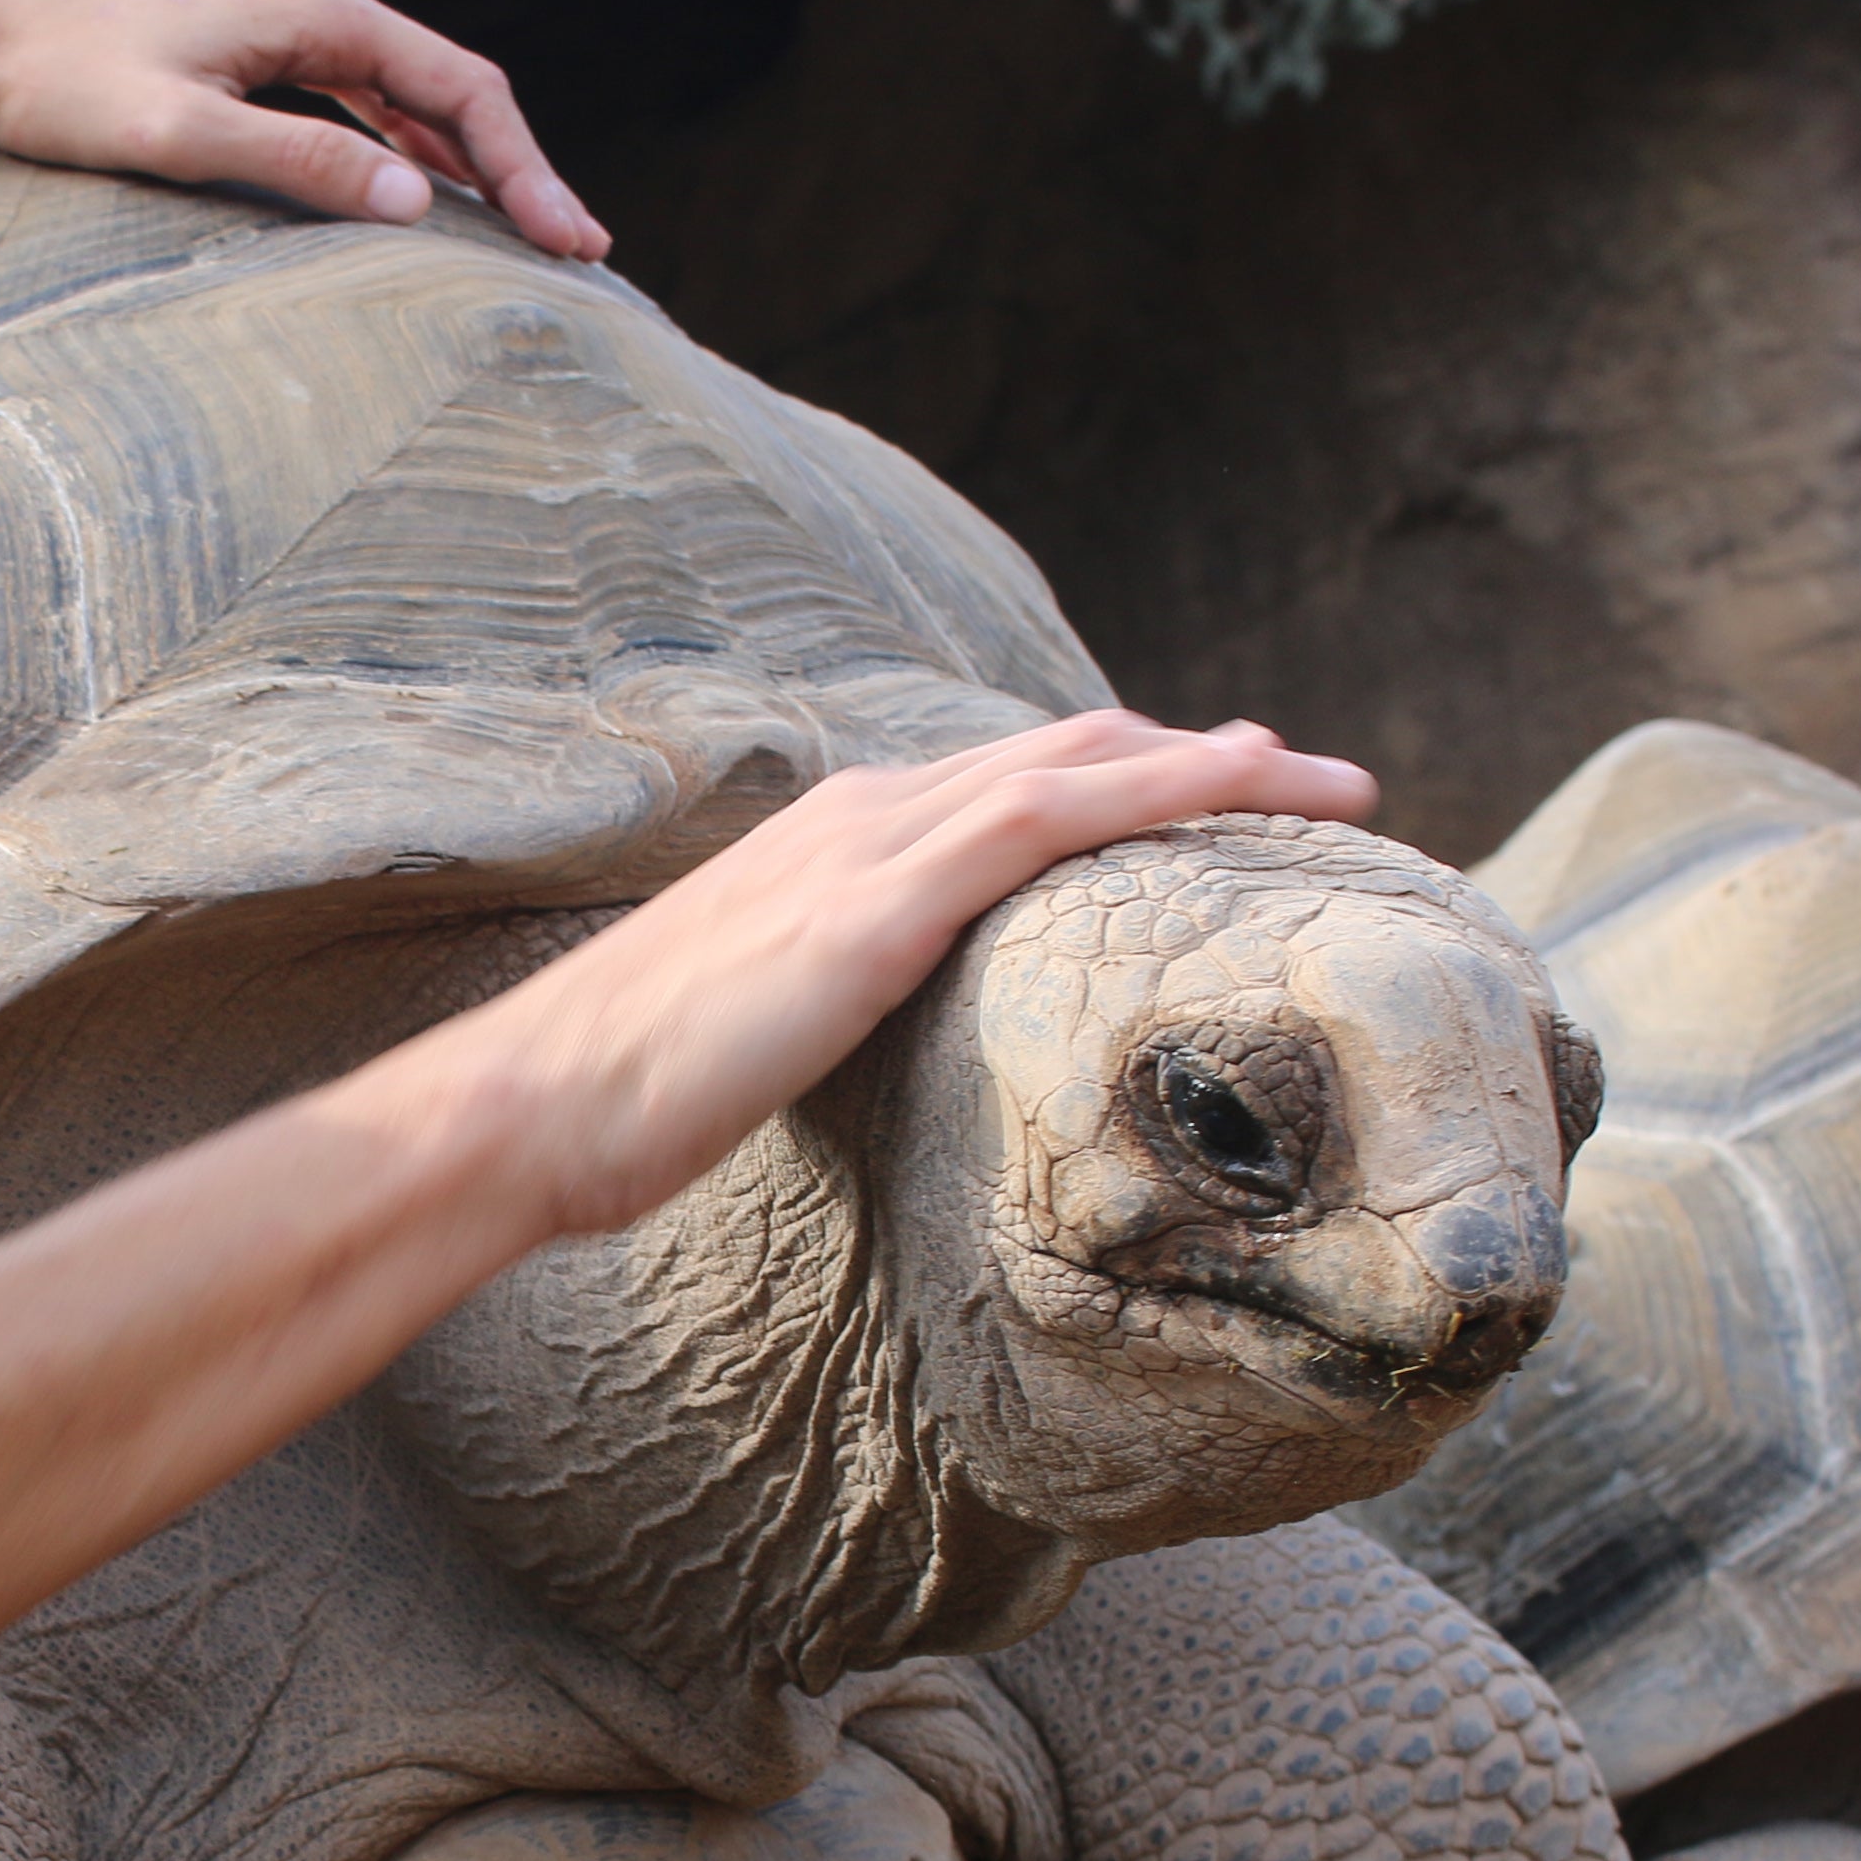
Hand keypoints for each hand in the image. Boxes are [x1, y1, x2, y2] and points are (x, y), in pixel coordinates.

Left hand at [0, 0, 613, 257]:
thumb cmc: (66, 88)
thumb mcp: (181, 133)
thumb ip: (299, 160)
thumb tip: (418, 204)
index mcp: (321, 12)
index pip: (463, 91)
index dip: (525, 170)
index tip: (567, 242)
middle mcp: (319, 9)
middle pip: (456, 93)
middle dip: (523, 172)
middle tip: (581, 254)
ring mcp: (292, 32)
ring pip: (417, 101)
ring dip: (476, 169)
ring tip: (531, 238)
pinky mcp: (262, 61)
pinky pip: (369, 108)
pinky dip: (416, 156)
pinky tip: (432, 208)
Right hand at [383, 712, 1377, 1237]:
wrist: (532, 1107)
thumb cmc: (621, 1105)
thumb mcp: (756, 1042)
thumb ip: (835, 1022)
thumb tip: (891, 1076)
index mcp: (831, 842)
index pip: (1005, 787)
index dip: (1123, 783)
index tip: (1221, 806)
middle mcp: (861, 813)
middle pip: (1066, 753)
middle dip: (1199, 757)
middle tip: (1313, 781)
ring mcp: (870, 845)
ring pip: (1080, 763)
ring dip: (1217, 761)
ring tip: (1328, 782)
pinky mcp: (878, 901)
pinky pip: (1051, 814)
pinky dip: (1159, 786)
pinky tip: (1244, 791)